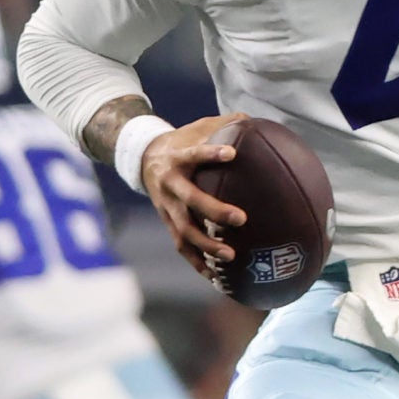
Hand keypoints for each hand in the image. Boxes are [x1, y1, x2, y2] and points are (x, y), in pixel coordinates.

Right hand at [143, 113, 249, 275]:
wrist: (142, 158)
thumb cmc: (182, 141)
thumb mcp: (197, 127)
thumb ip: (224, 123)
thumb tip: (255, 120)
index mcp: (177, 158)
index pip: (193, 153)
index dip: (210, 153)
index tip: (232, 153)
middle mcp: (170, 185)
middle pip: (190, 201)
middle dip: (214, 211)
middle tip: (241, 219)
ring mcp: (167, 208)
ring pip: (185, 231)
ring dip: (207, 246)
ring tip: (231, 257)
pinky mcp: (167, 224)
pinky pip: (183, 247)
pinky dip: (198, 263)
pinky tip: (217, 278)